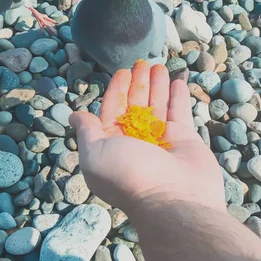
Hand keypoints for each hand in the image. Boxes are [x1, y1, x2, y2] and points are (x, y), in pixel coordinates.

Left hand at [69, 61, 224, 214]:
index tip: (122, 72)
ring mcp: (162, 141)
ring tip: (159, 65)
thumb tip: (74, 116)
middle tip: (142, 62)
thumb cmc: (129, 175)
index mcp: (112, 146)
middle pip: (135, 105)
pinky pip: (180, 112)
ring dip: (157, 84)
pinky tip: (177, 79)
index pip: (111, 111)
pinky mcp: (185, 140)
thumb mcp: (95, 154)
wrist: (173, 197)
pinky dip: (178, 96)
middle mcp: (136, 143)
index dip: (115, 90)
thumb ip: (86, 132)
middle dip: (137, 83)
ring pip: (158, 106)